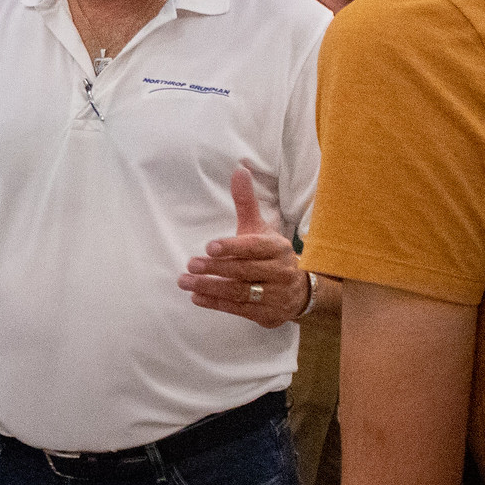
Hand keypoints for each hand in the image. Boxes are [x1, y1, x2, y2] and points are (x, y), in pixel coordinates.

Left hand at [178, 166, 307, 329]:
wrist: (299, 291)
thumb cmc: (270, 254)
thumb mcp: (259, 229)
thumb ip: (246, 203)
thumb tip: (239, 170)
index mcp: (278, 248)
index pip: (254, 248)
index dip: (232, 247)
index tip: (209, 247)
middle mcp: (280, 272)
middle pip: (244, 271)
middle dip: (215, 268)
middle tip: (190, 264)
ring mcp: (276, 295)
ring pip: (240, 292)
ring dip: (210, 287)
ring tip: (185, 282)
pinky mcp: (268, 315)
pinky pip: (239, 309)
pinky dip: (216, 303)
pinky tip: (197, 297)